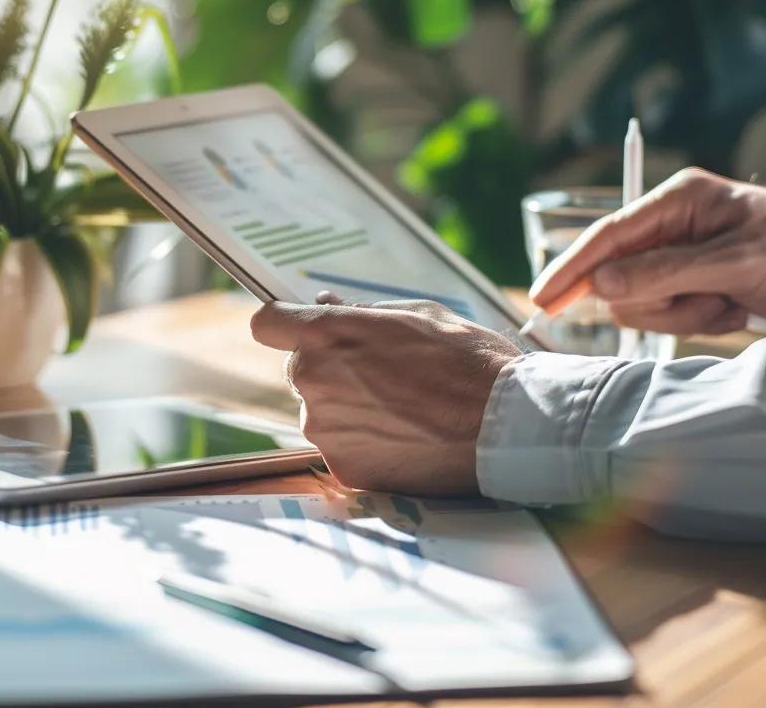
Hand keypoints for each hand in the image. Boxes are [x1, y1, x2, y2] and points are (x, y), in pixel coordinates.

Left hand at [249, 297, 521, 494]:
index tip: (299, 329)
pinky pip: (342, 448)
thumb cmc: (467, 359)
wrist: (505, 424)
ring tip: (402, 410)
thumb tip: (326, 305)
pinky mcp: (345, 468)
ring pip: (321, 412)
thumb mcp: (416, 314)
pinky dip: (365, 444)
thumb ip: (360, 313)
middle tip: (380, 375)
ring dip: (348, 409)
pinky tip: (405, 438)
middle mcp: (315, 380)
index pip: (267, 324)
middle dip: (329, 369)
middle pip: (300, 370)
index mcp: (329, 334)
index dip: (283, 325)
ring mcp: (326, 429)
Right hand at [530, 167, 765, 334]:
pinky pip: (667, 313)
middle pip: (620, 275)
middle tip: (705, 302)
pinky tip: (735, 307)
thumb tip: (601, 284)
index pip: (608, 235)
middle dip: (657, 299)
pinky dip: (700, 318)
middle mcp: (671, 225)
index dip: (570, 267)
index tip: (541, 298)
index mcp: (678, 201)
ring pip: (641, 301)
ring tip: (730, 303)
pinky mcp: (691, 282)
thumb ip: (665, 271)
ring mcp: (680, 255)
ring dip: (685, 313)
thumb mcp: (736, 261)